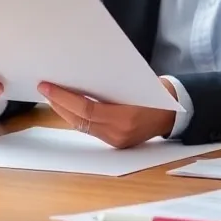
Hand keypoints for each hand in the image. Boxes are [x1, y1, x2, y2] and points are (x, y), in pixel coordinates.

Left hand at [39, 78, 177, 148]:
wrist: (175, 113)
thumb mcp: (135, 84)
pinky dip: (77, 118)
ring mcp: (117, 141)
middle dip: (59, 104)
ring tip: (53, 96)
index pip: (87, 109)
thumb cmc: (157, 93)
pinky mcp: (115, 143)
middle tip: (45, 88)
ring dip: (65, 111)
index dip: (64, 97)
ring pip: (81, 126)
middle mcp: (119, 133)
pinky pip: (90, 130)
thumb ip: (110, 86)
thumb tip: (81, 77)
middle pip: (80, 120)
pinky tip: (69, 107)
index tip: (48, 86)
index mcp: (126, 117)